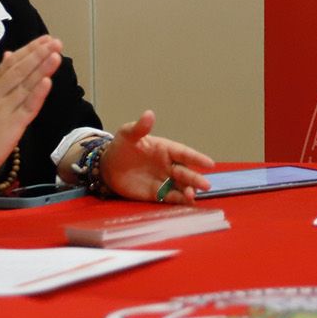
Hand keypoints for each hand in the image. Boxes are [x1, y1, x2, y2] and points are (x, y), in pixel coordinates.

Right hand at [0, 35, 63, 190]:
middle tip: (56, 41)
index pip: (11, 63)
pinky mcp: (12, 126)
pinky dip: (37, 94)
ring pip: (25, 85)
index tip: (46, 39)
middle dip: (39, 54)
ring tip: (56, 54)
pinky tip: (47, 81)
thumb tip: (10, 54)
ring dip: (41, 69)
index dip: (29, 49)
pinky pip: (27, 107)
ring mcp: (4, 110)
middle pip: (19, 70)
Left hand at [100, 109, 214, 203]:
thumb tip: (149, 114)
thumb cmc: (120, 147)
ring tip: (192, 196)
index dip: (196, 158)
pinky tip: (184, 203)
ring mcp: (162, 180)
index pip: (183, 153)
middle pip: (184, 172)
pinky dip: (177, 201)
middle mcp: (167, 165)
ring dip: (187, 191)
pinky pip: (168, 198)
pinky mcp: (155, 194)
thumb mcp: (127, 134)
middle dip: (195, 178)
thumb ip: (139, 128)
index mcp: (165, 149)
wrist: (107, 167)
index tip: (209, 163)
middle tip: (206, 185)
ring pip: (179, 186)